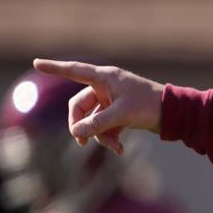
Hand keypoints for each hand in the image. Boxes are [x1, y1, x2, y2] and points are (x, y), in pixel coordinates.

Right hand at [32, 59, 164, 154]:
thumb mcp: (121, 115)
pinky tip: (119, 149)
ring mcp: (112, 100)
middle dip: (81, 124)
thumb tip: (76, 132)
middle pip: (79, 105)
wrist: (175, 114)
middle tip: (82, 141)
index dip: (55, 68)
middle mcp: (107, 86)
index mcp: (106, 77)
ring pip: (93, 119)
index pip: (75, 70)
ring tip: (114, 147)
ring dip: (99, 135)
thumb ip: (97, 123)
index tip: (37, 63)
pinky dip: (109, 137)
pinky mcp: (120, 113)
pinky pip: (105, 125)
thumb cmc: (150, 106)